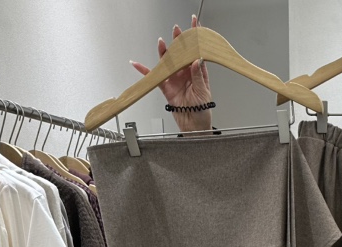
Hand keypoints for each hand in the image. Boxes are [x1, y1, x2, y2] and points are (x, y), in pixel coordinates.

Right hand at [131, 15, 213, 132]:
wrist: (194, 127)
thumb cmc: (202, 112)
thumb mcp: (203, 93)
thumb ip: (198, 76)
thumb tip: (197, 60)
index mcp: (197, 73)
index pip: (197, 52)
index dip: (196, 38)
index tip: (196, 24)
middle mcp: (186, 74)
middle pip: (181, 54)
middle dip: (179, 40)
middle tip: (177, 30)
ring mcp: (175, 79)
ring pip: (168, 62)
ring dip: (164, 52)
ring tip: (161, 42)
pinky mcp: (166, 88)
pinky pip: (155, 77)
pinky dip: (145, 71)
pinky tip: (137, 64)